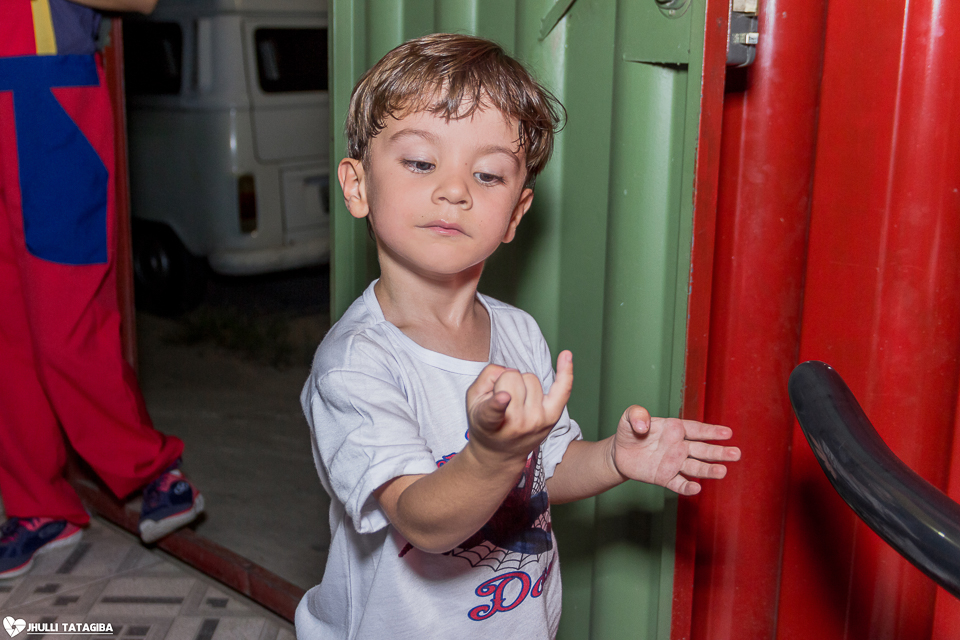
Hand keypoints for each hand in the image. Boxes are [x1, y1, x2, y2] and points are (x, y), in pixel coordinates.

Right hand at [465, 351, 573, 463]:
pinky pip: (562, 388)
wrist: (500, 454)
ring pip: (530, 378)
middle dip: (506, 381)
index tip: (503, 398)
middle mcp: (516, 423)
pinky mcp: (552, 417)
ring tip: (516, 403)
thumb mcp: (472, 401)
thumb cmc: (484, 423)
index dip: (499, 403)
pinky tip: (566, 355)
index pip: (494, 412)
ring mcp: (537, 421)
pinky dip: (565, 372)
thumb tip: (510, 370)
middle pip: (512, 377)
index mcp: (489, 422)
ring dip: (522, 384)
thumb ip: (486, 377)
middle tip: (503, 400)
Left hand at [611, 406, 739, 495]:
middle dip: (719, 452)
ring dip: (708, 470)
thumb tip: (644, 426)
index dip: (711, 431)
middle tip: (736, 454)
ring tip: (722, 472)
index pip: (696, 429)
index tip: (728, 433)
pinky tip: (696, 488)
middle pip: (702, 449)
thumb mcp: (629, 416)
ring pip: (695, 467)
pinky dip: (687, 487)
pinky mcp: (665, 478)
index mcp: (675, 429)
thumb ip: (637, 415)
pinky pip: (678, 484)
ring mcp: (674, 463)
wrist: (619, 453)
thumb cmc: (629, 431)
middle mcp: (679, 447)